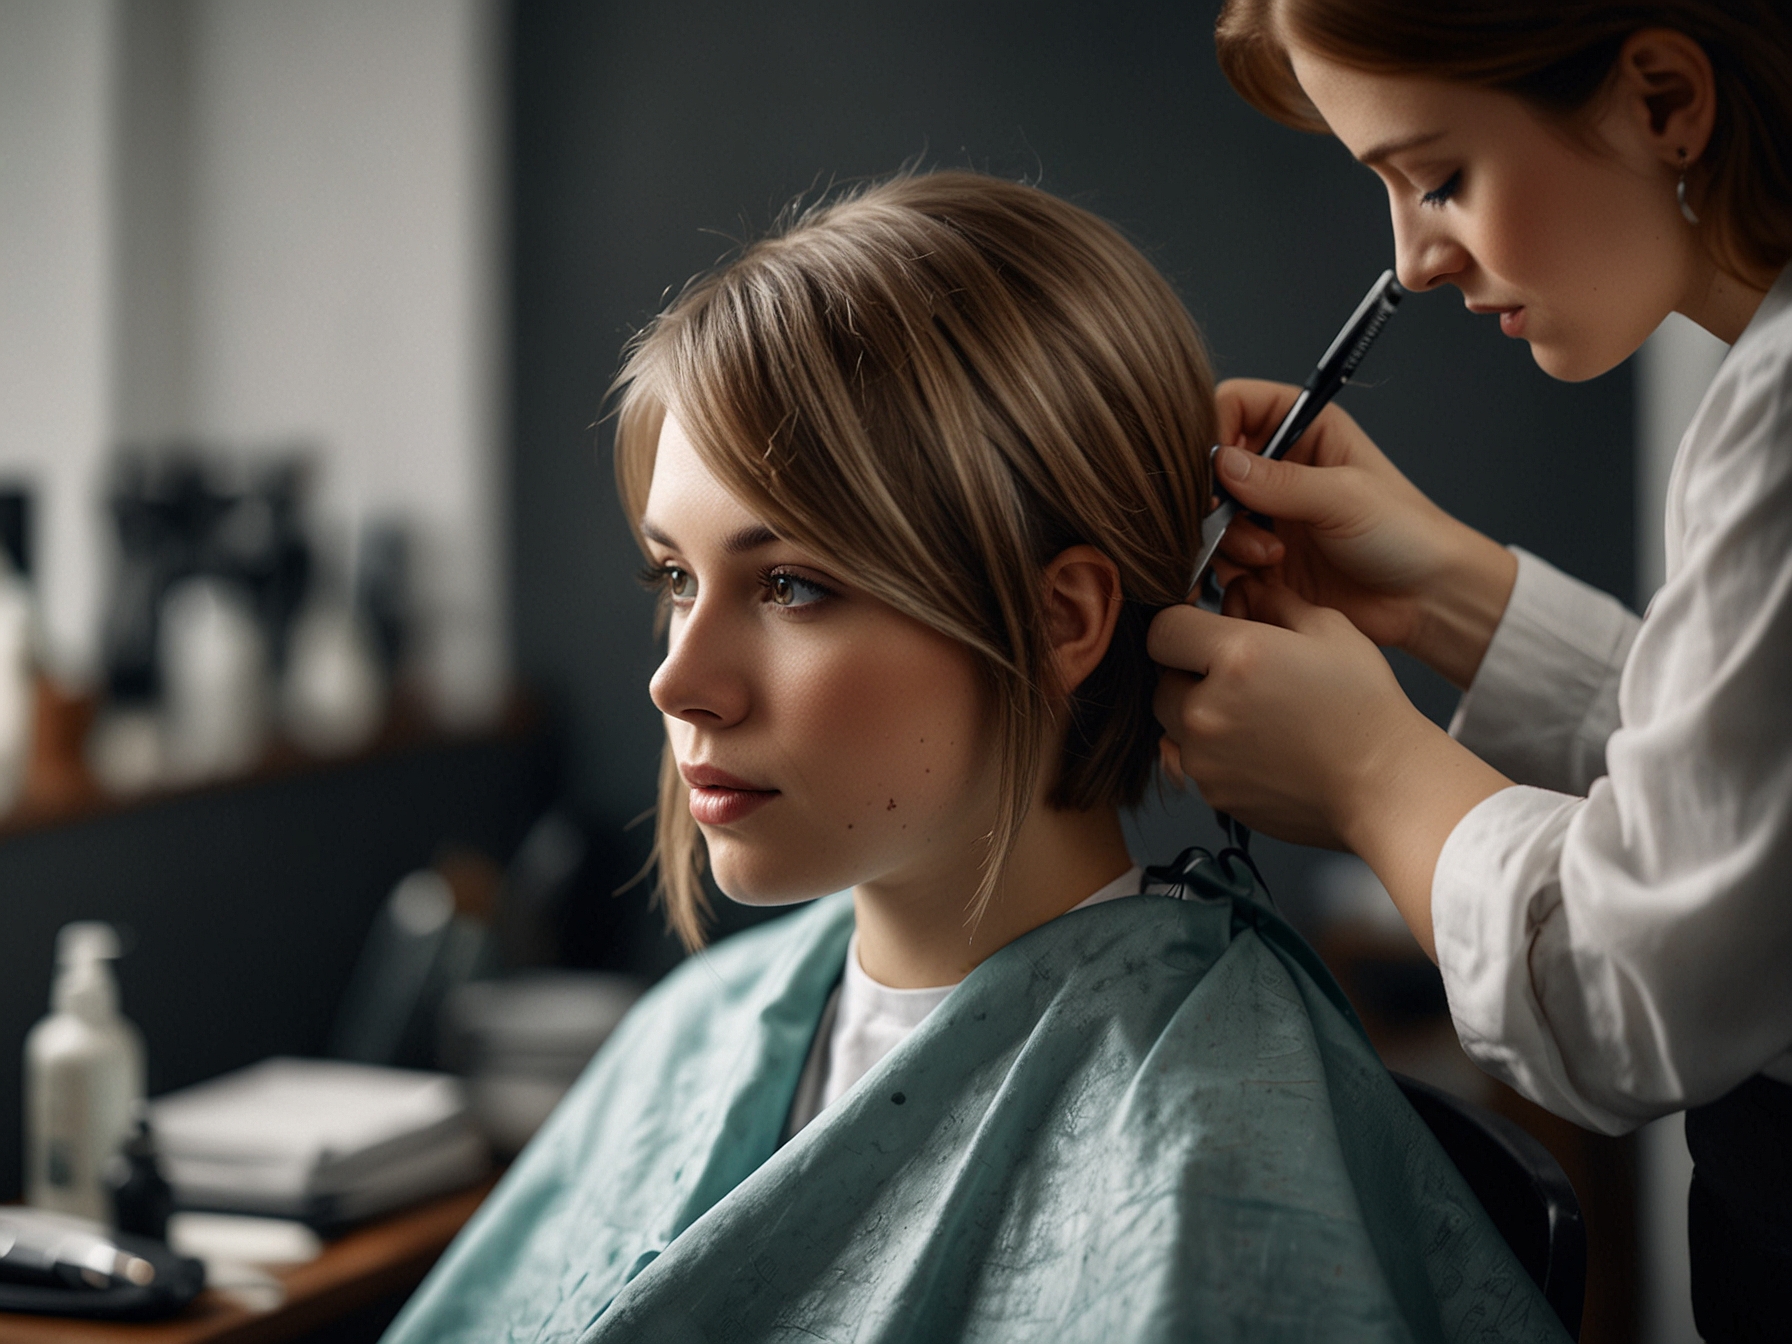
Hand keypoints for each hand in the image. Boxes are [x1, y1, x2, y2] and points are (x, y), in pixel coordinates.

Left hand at [1150, 578, 1512, 958]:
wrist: (1385, 785)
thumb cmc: (1365, 708)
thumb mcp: (1329, 630)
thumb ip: (1273, 601)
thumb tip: (1242, 587)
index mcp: (1235, 657)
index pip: (1163, 628)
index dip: (1183, 626)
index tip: (1204, 632)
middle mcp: (1208, 709)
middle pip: (1161, 677)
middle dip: (1189, 671)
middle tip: (1236, 676)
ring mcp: (1205, 757)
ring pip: (1171, 722)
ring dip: (1196, 712)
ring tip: (1251, 713)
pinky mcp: (1212, 793)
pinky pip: (1188, 761)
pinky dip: (1209, 751)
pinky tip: (1255, 746)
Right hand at [1213, 379, 1516, 689]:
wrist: (1425, 600)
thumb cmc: (1406, 534)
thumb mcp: (1344, 498)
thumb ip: (1280, 481)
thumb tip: (1220, 463)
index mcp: (1307, 429)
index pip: (1237, 405)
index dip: (1215, 427)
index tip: (1214, 466)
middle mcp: (1282, 468)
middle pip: (1213, 463)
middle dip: (1217, 495)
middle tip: (1229, 519)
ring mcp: (1269, 515)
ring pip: (1211, 513)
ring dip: (1229, 537)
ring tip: (1270, 557)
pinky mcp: (1262, 559)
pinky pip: (1219, 556)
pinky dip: (1229, 567)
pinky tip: (1264, 577)